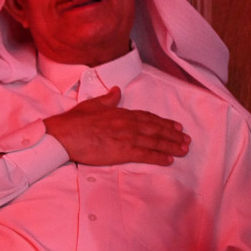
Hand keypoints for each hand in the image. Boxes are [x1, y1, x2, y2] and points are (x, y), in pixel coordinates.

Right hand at [43, 88, 189, 165]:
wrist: (64, 134)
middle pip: (156, 129)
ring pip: (155, 141)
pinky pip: (145, 154)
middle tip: (186, 139)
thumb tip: (117, 91)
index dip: (163, 122)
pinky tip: (169, 160)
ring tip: (184, 149)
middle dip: (173, 134)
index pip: (147, 118)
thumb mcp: (93, 105)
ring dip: (171, 145)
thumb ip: (108, 99)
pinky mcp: (123, 151)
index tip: (175, 126)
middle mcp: (128, 124)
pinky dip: (159, 157)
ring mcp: (127, 137)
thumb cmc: (74, 121)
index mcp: (121, 113)